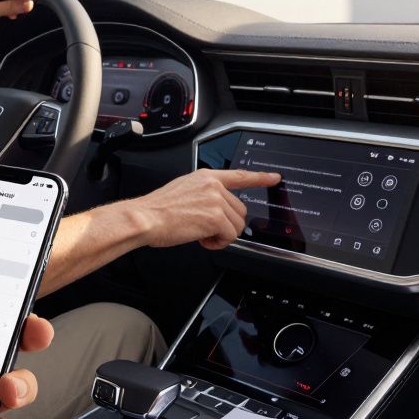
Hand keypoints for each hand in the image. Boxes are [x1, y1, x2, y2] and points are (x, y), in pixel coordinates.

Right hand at [132, 169, 280, 249]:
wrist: (145, 218)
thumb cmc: (157, 210)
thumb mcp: (183, 191)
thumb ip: (203, 195)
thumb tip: (215, 210)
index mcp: (205, 177)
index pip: (239, 176)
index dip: (259, 178)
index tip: (273, 178)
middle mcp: (213, 186)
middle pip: (239, 210)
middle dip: (226, 224)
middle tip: (205, 229)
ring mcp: (215, 201)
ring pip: (236, 225)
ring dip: (221, 235)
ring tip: (201, 235)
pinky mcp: (215, 218)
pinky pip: (229, 236)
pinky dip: (218, 243)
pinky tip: (203, 240)